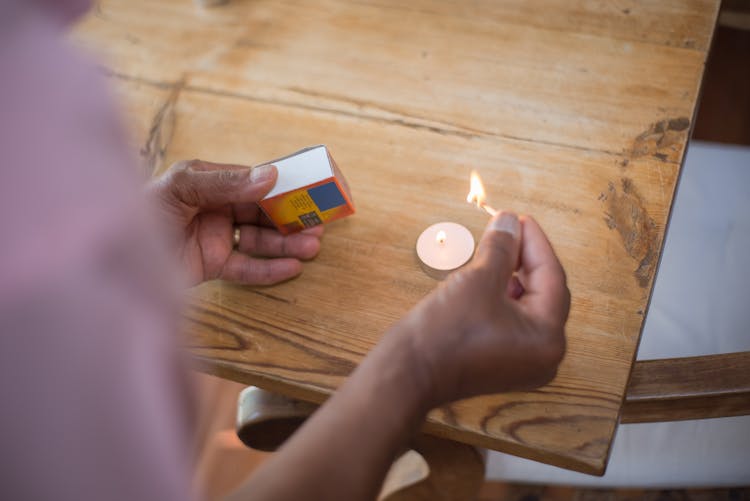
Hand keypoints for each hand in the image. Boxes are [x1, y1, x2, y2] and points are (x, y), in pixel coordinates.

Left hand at [149, 160, 322, 285]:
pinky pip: (247, 267)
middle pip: (262, 212)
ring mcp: (214, 238)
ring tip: (313, 246)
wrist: (111, 261)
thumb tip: (271, 175)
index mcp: (207, 182)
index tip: (310, 190)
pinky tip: (292, 267)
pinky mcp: (211, 266)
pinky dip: (269, 269)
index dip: (282, 187)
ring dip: (287, 243)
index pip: (253, 182)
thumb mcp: (181, 188)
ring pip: (259, 240)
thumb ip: (226, 182)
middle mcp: (214, 208)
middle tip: (319, 223)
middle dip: (291, 218)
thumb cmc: (139, 212)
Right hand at [393, 212, 569, 407]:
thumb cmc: (445, 331)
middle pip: (544, 292)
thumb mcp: (478, 280)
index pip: (552, 277)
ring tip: (496, 251)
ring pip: (528, 306)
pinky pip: (513, 321)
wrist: (408, 373)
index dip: (535, 242)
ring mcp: (524, 363)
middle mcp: (544, 356)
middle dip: (526, 259)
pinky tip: (488, 278)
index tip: (519, 217)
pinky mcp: (503, 362)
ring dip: (514, 276)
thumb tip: (508, 220)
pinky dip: (504, 296)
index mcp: (548, 338)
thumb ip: (501, 248)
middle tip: (508, 230)